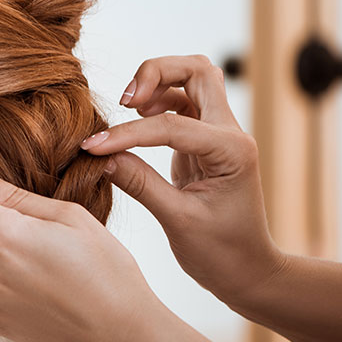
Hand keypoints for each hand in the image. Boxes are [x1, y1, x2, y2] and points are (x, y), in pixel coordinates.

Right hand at [81, 55, 284, 305]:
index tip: (92, 146)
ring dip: (158, 82)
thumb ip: (139, 182)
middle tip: (125, 101)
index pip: (171, 125)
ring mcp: (221, 134)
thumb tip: (100, 156)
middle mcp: (231, 134)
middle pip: (198, 70)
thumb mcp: (176, 220)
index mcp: (230, 152)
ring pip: (193, 79)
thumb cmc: (221, 253)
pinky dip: (157, 102)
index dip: (127, 133)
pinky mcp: (206, 142)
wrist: (249, 272)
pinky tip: (138, 121)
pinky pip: (183, 103)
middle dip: (156, 72)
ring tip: (129, 108)